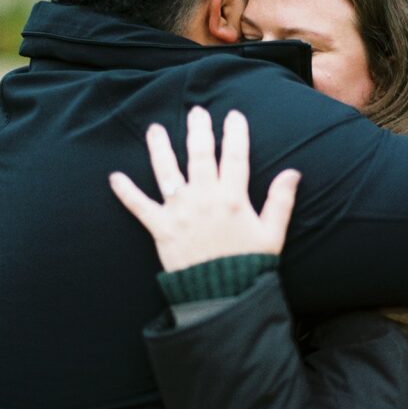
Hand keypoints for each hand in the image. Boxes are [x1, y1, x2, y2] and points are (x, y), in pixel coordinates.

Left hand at [109, 106, 300, 272]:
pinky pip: (139, 207)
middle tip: (196, 112)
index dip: (235, 133)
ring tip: (155, 130)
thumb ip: (280, 201)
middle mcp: (204, 199)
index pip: (235, 156)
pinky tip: (114, 177)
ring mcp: (180, 212)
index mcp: (232, 199)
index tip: (233, 116)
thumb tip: (293, 172)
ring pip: (167, 171)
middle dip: (198, 130)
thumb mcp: (272, 235)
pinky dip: (125, 192)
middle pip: (199, 155)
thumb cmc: (248, 266)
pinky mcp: (161, 228)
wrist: (221, 296)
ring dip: (159, 148)